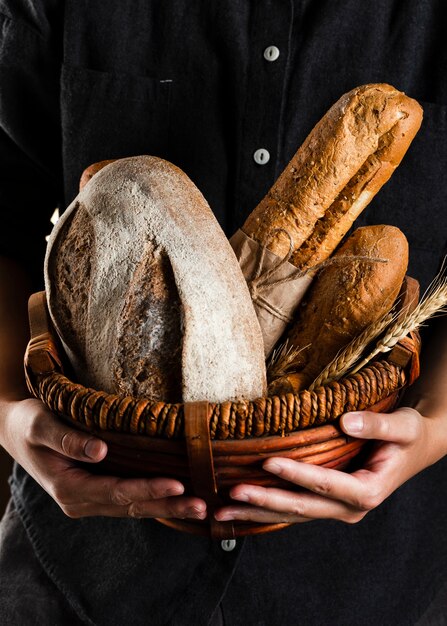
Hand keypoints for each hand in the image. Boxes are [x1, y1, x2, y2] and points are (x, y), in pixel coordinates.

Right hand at [1, 397, 206, 519]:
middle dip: (168, 506)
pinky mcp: (100, 488)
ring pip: (134, 506)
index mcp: (69, 489)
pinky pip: (131, 498)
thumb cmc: (29, 422)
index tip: (177, 484)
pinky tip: (179, 497)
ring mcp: (92, 497)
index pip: (116, 492)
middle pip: (131, 506)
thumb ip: (67, 438)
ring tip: (201, 506)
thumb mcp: (40, 425)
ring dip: (167, 506)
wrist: (16, 429)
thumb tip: (100, 451)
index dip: (147, 489)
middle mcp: (82, 500)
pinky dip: (156, 499)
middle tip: (202, 505)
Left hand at [214, 407, 446, 524]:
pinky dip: (265, 509)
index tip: (269, 461)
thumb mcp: (403, 426)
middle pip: (301, 507)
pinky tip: (240, 507)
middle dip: (264, 501)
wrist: (415, 448)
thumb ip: (377, 426)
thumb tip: (346, 421)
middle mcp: (349, 507)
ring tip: (222, 510)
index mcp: (368, 491)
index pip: (326, 484)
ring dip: (256, 511)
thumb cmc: (409, 435)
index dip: (297, 474)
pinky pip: (293, 509)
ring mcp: (336, 509)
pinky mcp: (326, 504)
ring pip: (291, 514)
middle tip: (232, 493)